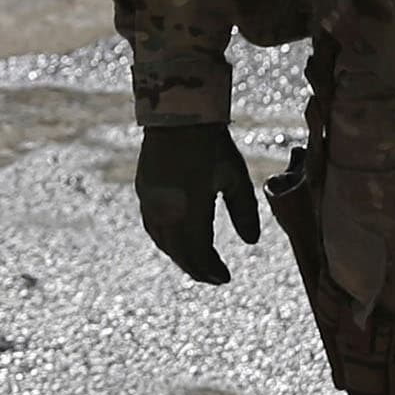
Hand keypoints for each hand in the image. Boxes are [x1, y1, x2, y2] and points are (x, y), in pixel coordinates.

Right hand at [136, 122, 261, 283]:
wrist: (178, 116)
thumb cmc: (213, 146)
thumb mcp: (236, 179)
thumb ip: (244, 213)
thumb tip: (251, 242)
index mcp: (190, 212)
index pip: (199, 254)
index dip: (211, 270)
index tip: (225, 278)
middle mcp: (166, 212)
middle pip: (180, 254)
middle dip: (197, 269)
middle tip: (213, 278)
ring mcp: (151, 203)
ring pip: (163, 243)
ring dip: (180, 257)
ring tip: (197, 264)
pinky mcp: (143, 192)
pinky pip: (153, 228)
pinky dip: (166, 242)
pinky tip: (176, 242)